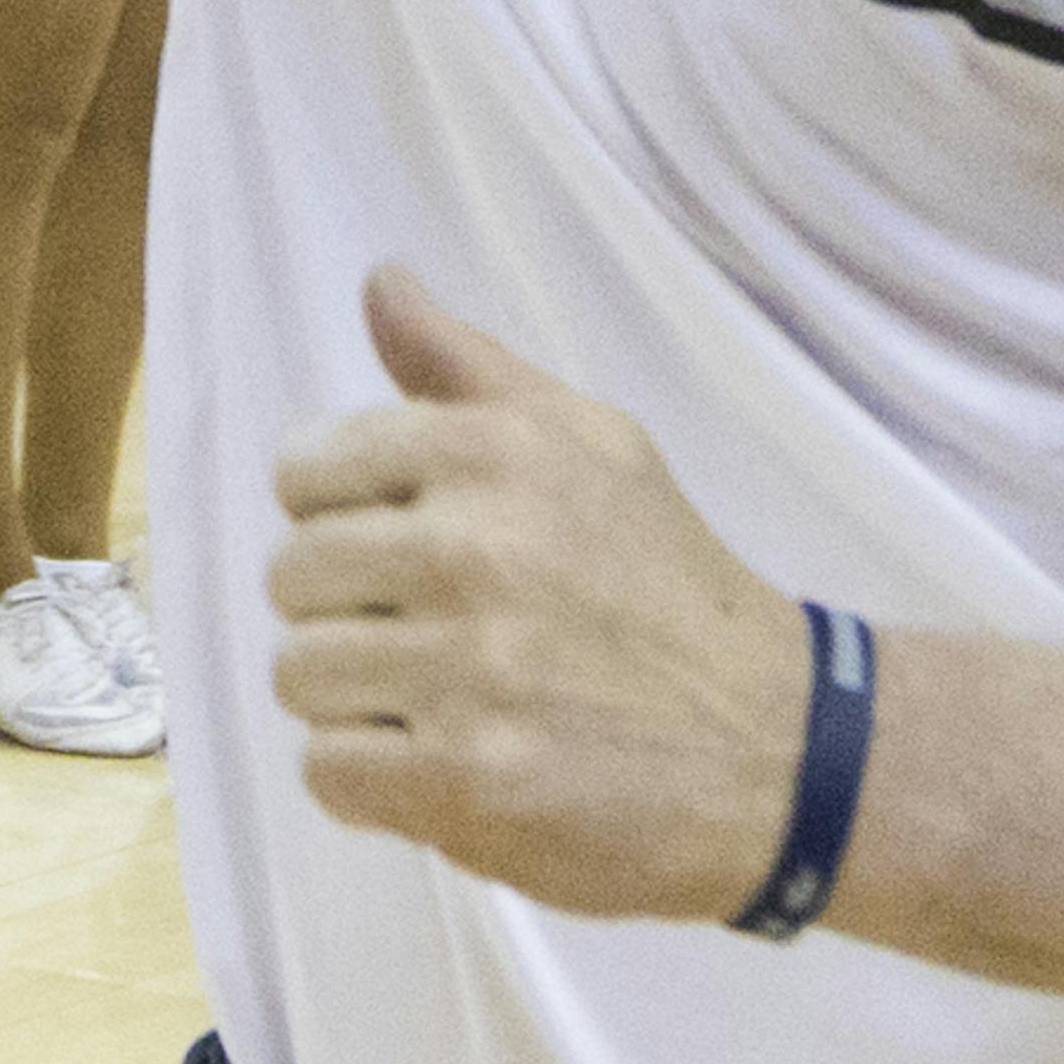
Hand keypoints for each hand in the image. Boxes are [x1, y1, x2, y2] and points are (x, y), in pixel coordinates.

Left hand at [270, 267, 809, 919]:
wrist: (772, 746)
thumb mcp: (593, 440)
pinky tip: (443, 759)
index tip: (395, 542)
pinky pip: (326, 771)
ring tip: (440, 696)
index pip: (305, 467)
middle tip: (427, 629)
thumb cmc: (667, 582)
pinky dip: (372, 780)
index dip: (338, 511)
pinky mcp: (465, 782)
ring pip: (298, 675)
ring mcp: (468, 671)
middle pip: (291, 576)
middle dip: (345, 608)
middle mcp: (473, 548)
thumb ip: (466, 364)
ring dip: (357, 698)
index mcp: (494, 449)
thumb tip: (381, 281)